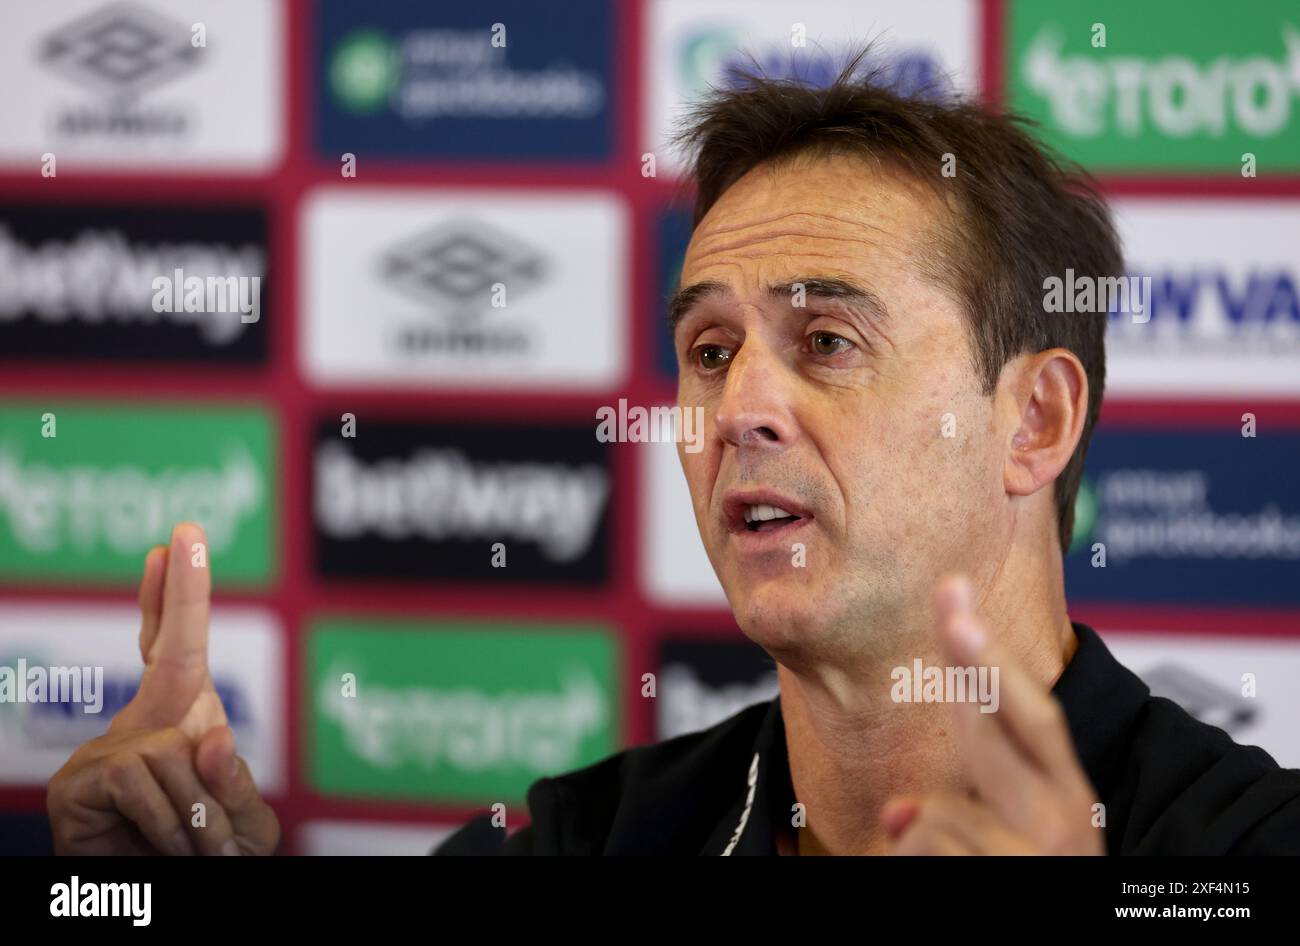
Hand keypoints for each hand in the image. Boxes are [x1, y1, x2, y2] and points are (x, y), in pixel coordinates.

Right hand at [47, 522, 279, 855]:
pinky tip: (154, 849)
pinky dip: (168, 826)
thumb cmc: (203, 861)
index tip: (181, 539)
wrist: (154, 904)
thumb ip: (233, 786)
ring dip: (199, 815)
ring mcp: (105, 753)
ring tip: (190, 853)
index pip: (180, 649)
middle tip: (188, 531)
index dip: (177, 595)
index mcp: (184, 723)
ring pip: (175, 757)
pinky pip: (143, 787)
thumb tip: (205, 734)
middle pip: (167, 653)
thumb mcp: (242, 829)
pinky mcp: (77, 787)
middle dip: (179, 592)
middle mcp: (144, 727)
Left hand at [882, 575, 1103, 854]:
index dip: (988, 653)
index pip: (1024, 710)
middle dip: (979, 663)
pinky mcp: (1021, 869)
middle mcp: (1065, 816)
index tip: (955, 596)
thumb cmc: (1015, 877)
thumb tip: (897, 813)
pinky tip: (938, 871)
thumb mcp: (997, 839)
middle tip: (958, 611)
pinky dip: (914, 856)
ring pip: (937, 813)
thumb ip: (958, 812)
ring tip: (946, 866)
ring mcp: (1045, 847)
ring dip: (920, 839)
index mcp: (1061, 795)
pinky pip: (928, 843)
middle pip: (1009, 724)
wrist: (1056, 945)